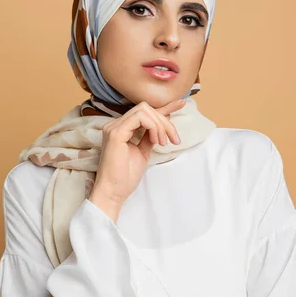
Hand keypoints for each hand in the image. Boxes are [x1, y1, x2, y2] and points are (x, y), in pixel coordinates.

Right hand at [89, 99, 185, 220]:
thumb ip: (150, 136)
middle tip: (173, 140)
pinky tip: (157, 141)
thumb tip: (163, 122)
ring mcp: (114, 127)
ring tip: (164, 142)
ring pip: (144, 110)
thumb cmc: (125, 177)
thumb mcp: (143, 151)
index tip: (181, 104)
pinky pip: (140, 118)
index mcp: (121, 128)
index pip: (144, 112)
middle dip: (165, 121)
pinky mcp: (116, 133)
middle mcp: (115, 125)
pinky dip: (153, 127)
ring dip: (160, 124)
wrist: (113, 192)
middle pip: (146, 109)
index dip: (164, 107)